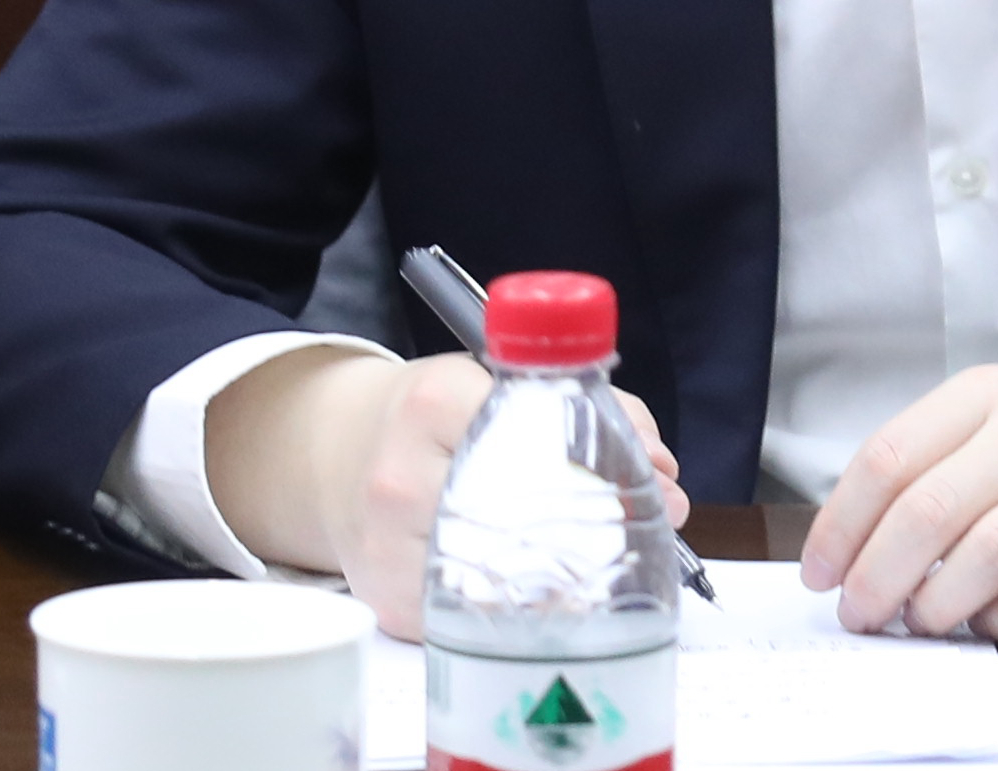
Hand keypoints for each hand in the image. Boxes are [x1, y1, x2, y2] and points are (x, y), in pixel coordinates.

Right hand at [206, 348, 688, 639]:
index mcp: (432, 402)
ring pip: (506, 577)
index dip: (608, 455)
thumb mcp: (495, 382)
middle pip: (526, 510)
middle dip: (607, 523)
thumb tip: (660, 474)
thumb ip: (589, 410)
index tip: (650, 475)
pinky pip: (478, 616)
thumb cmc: (435, 421)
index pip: (534, 425)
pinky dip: (529, 610)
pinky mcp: (392, 603)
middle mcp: (401, 475)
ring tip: (613, 563)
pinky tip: (557, 594)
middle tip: (652, 524)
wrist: (337, 459)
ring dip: (576, 575)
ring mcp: (388, 547)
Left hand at [799, 364, 997, 639]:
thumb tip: (853, 548)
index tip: (820, 572)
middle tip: (860, 615)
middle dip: (879, 576)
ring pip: (991, 553)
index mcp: (989, 393)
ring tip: (921, 623)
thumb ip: (933, 466)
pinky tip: (988, 623)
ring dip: (939, 605)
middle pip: (932, 509)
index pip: (891, 456)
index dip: (843, 523)